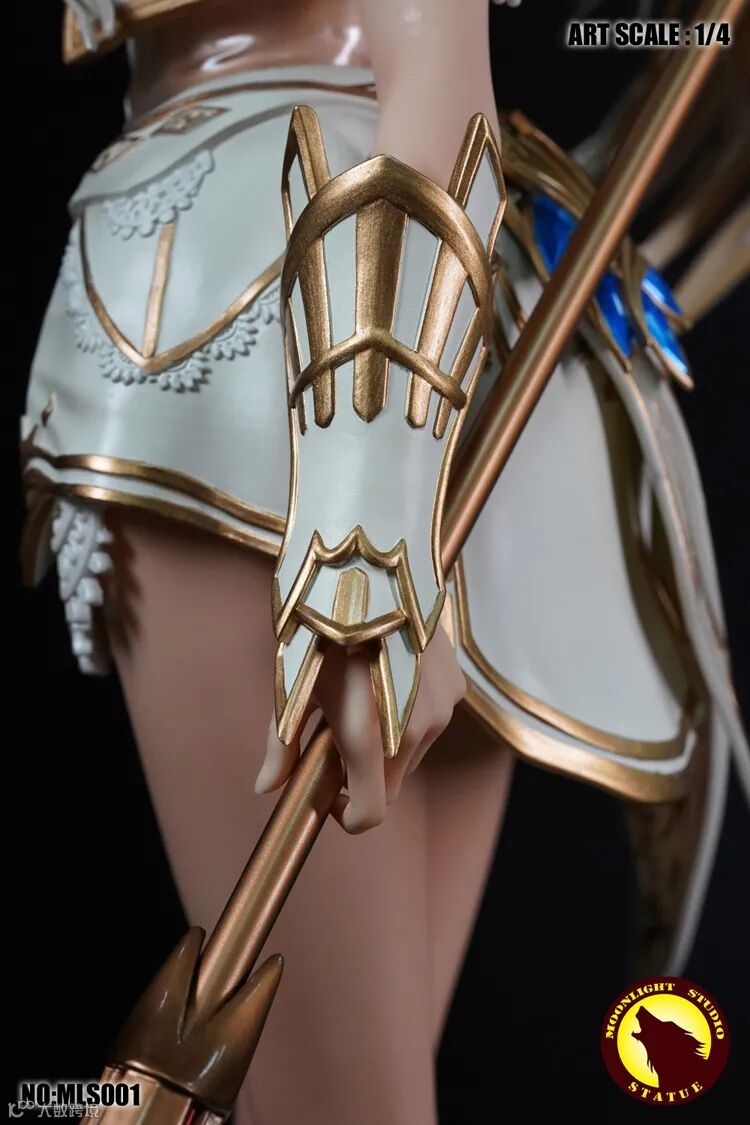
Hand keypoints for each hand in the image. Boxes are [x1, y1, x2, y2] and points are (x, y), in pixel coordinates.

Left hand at [257, 625, 465, 832]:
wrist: (372, 566)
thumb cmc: (324, 624)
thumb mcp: (295, 685)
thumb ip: (282, 745)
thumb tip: (265, 787)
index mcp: (366, 737)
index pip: (370, 813)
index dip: (347, 815)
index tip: (329, 793)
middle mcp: (412, 732)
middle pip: (390, 785)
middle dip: (363, 774)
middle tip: (336, 734)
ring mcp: (440, 710)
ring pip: (411, 755)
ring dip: (388, 746)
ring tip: (363, 699)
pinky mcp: (455, 688)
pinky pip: (430, 723)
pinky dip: (409, 718)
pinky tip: (388, 678)